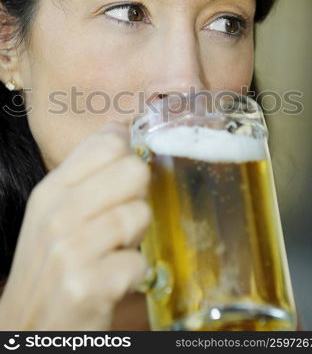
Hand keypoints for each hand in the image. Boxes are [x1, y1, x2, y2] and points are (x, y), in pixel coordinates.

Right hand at [0, 122, 150, 329]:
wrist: (28, 328)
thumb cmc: (52, 265)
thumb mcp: (57, 212)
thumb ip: (87, 170)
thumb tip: (118, 127)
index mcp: (50, 190)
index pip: (107, 143)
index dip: (127, 158)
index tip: (121, 181)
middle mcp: (57, 214)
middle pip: (133, 171)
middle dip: (136, 198)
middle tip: (119, 221)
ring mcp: (70, 250)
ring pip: (139, 215)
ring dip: (135, 240)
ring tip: (113, 252)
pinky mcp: (88, 285)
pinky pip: (139, 262)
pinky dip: (135, 274)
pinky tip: (115, 280)